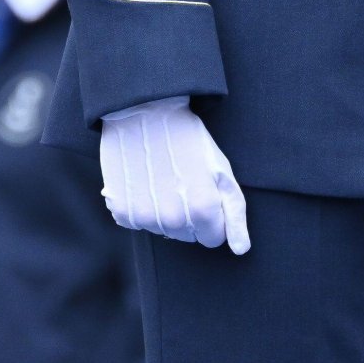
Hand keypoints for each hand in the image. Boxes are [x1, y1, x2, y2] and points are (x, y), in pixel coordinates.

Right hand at [100, 97, 249, 250]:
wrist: (146, 113)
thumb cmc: (189, 138)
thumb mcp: (221, 170)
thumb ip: (235, 213)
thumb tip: (241, 249)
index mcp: (202, 210)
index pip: (213, 238)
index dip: (213, 216)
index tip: (205, 191)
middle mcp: (173, 220)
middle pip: (188, 236)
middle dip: (190, 214)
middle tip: (185, 180)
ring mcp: (145, 218)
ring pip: (164, 231)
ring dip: (166, 211)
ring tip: (164, 177)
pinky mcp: (122, 212)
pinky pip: (140, 223)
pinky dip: (143, 207)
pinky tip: (145, 181)